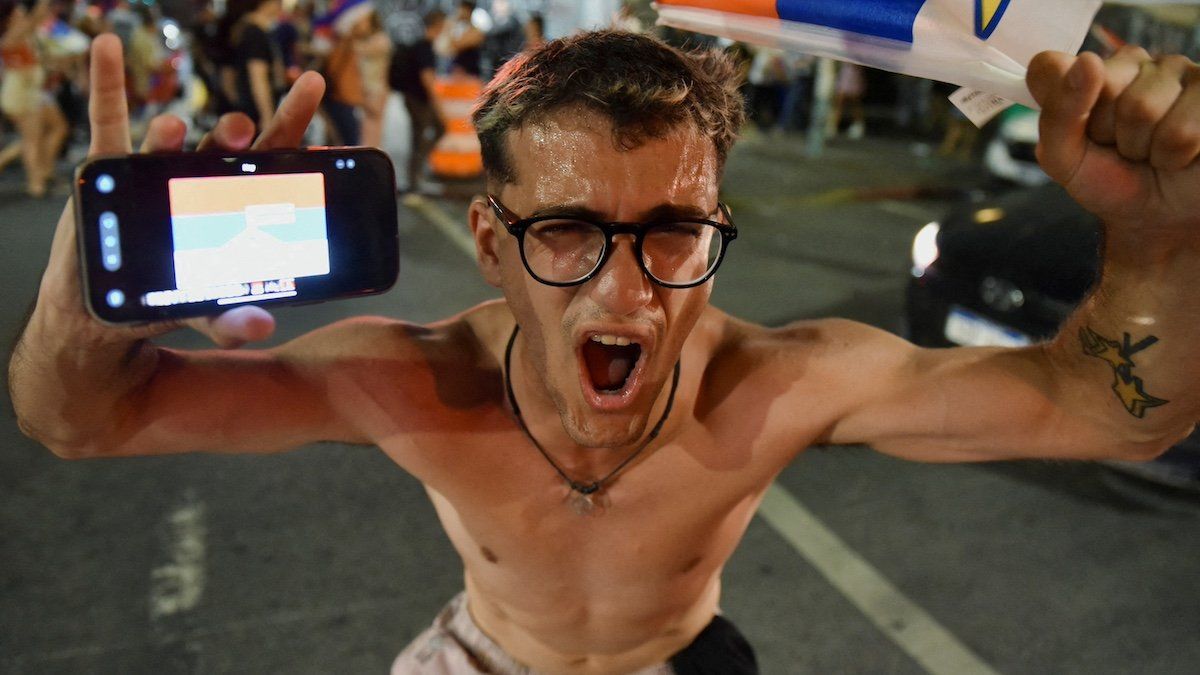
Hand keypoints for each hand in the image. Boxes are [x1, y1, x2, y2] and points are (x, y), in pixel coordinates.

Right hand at [39, 34, 325, 348]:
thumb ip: (231, 320)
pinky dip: (109, 84)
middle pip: (226, 146)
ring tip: (173, 129)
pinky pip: (110, 124)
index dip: (293, 122)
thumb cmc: (169, 298)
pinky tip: (110, 50)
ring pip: (170, 145)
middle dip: (234, 134)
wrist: (110, 311)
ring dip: (171, 134)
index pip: (273, 154)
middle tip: (242, 128)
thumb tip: (261, 327)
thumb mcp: (205, 313)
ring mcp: (156, 173)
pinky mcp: (113, 175)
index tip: (314, 90)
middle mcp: (200, 178)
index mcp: (235, 199)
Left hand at [1028, 48, 1199, 245]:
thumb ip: (1058, 114)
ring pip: (1144, 108)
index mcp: (1089, 70)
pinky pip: (1183, 128)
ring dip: (1144, 148)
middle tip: (1122, 149)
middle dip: (1108, 133)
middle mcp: (1134, 62)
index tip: (1081, 135)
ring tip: (1153, 152)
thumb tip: (1087, 61)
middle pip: (1103, 87)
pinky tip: (1182, 152)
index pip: (1054, 69)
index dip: (1064, 113)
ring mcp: (1179, 71)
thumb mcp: (1064, 159)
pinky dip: (1175, 155)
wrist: (1158, 216)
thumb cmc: (1111, 181)